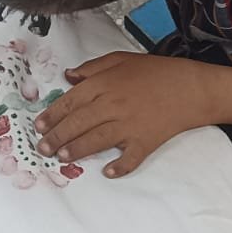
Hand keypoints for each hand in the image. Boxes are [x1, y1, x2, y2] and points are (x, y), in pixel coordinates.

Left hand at [34, 52, 212, 176]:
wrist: (192, 87)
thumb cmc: (157, 72)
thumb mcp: (122, 60)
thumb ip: (93, 67)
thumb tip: (68, 76)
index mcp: (105, 84)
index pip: (70, 101)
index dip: (52, 115)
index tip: (39, 126)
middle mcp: (113, 105)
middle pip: (78, 123)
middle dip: (56, 137)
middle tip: (42, 148)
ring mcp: (130, 125)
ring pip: (96, 140)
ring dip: (77, 150)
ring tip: (62, 157)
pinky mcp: (146, 141)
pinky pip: (130, 158)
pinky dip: (119, 167)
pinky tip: (108, 172)